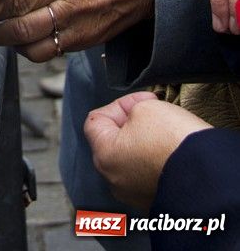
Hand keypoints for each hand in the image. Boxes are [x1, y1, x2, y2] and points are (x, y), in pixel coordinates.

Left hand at [84, 92, 211, 209]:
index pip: (96, 121)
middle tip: (152, 113)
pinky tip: (171, 153)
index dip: (118, 105)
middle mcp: (113, 181)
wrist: (208, 176)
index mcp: (104, 156)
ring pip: (130, 160)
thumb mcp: (145, 107)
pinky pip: (147, 176)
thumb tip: (134, 118)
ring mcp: (133, 195)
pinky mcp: (154, 202)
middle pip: (112, 142)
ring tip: (165, 133)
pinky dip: (155, 163)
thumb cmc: (173, 140)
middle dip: (130, 124)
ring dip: (144, 144)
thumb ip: (130, 110)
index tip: (140, 102)